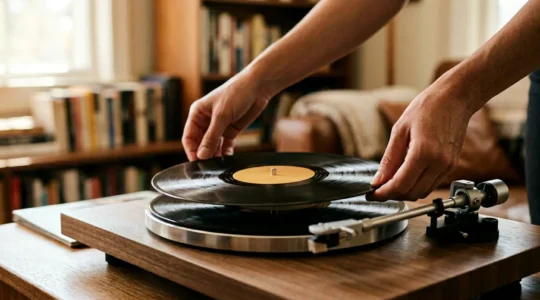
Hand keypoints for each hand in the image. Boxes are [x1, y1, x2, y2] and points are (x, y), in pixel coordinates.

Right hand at [182, 71, 271, 160]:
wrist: (258, 87)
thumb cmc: (237, 93)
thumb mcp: (222, 115)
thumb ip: (211, 137)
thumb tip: (201, 155)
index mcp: (197, 113)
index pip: (189, 136)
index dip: (192, 150)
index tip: (197, 162)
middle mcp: (206, 120)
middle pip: (200, 143)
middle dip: (204, 154)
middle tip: (208, 166)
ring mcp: (219, 126)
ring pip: (212, 146)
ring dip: (215, 155)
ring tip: (218, 165)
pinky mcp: (230, 130)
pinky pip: (225, 145)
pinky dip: (225, 153)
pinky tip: (227, 159)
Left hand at [368, 86, 473, 200]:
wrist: (455, 98)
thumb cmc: (428, 108)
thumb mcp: (400, 130)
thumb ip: (389, 159)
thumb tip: (378, 180)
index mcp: (423, 152)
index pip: (400, 185)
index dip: (383, 193)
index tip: (372, 194)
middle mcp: (438, 163)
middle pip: (412, 193)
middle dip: (392, 195)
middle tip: (378, 189)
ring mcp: (447, 166)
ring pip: (423, 192)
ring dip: (405, 192)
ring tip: (390, 183)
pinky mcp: (452, 166)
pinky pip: (432, 184)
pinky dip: (417, 185)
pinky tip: (406, 176)